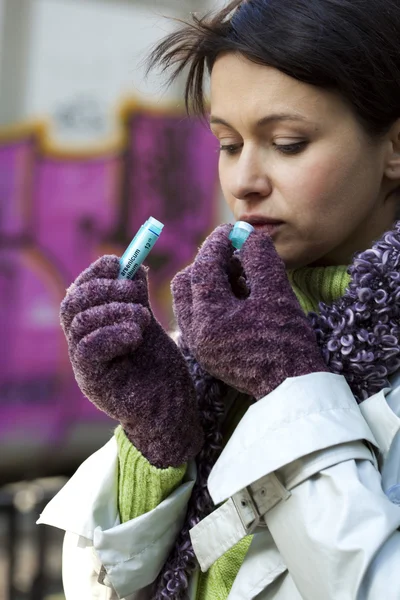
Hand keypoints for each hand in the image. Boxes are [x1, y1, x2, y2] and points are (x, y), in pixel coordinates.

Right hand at [60, 255, 202, 467]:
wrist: (174, 412)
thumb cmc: (162, 371)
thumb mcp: (148, 327)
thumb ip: (136, 300)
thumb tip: (132, 266)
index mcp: (95, 330)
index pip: (79, 294)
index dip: (94, 274)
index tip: (117, 262)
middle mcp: (84, 346)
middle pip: (72, 305)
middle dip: (103, 289)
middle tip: (134, 291)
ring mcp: (85, 366)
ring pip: (80, 324)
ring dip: (114, 311)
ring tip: (144, 318)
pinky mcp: (93, 382)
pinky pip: (88, 350)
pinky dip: (112, 333)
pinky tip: (136, 334)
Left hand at [172, 225, 327, 399]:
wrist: (292, 388)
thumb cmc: (289, 342)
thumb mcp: (277, 294)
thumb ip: (260, 258)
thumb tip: (247, 232)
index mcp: (210, 320)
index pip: (203, 268)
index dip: (219, 243)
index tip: (235, 230)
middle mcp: (195, 333)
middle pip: (187, 282)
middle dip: (209, 262)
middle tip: (237, 255)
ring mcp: (198, 344)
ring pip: (189, 298)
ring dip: (209, 280)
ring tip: (241, 276)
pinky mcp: (206, 350)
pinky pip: (197, 314)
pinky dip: (212, 298)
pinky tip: (239, 296)